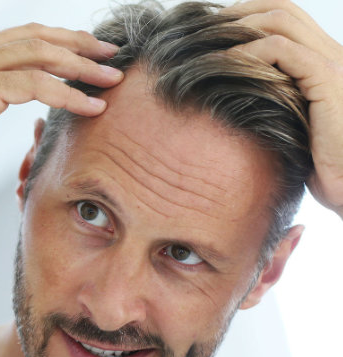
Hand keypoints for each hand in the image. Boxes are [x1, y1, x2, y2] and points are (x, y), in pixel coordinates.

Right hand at [0, 23, 122, 197]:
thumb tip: (8, 105)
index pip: (25, 38)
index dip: (62, 42)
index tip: (91, 52)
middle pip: (38, 38)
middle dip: (79, 46)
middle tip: (111, 56)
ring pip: (40, 56)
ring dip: (81, 68)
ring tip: (111, 80)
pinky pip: (33, 85)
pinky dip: (67, 94)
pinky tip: (90, 106)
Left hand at [222, 0, 342, 218]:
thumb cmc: (315, 164)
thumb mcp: (289, 122)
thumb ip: (273, 98)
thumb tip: (232, 92)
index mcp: (323, 60)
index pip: (286, 17)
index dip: (248, 15)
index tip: (214, 31)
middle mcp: (332, 53)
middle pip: (281, 9)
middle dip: (237, 14)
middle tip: (203, 31)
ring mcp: (332, 64)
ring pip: (281, 20)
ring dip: (238, 27)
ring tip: (207, 44)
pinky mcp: (328, 80)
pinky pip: (282, 50)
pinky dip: (249, 52)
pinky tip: (225, 64)